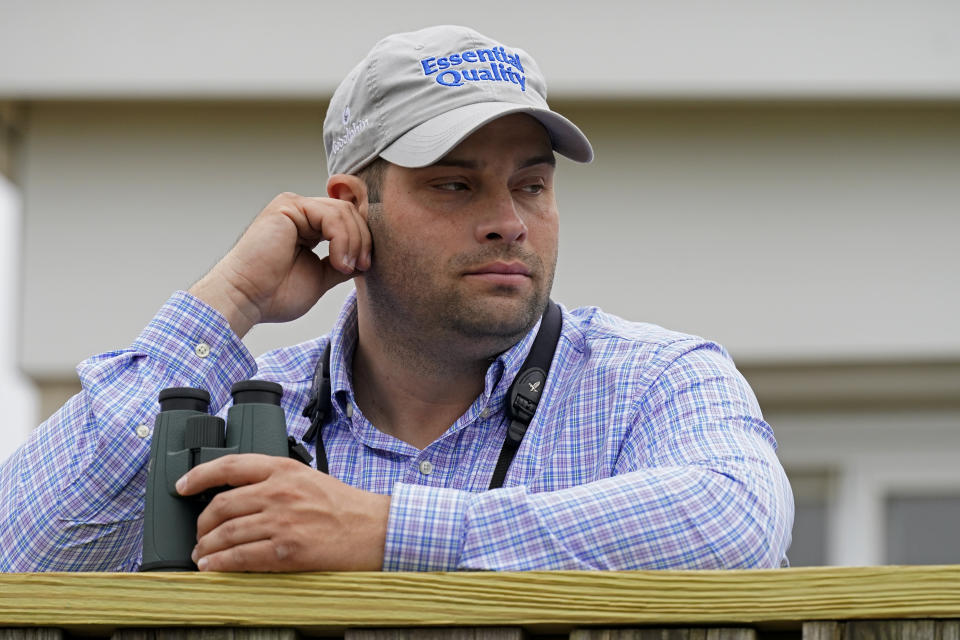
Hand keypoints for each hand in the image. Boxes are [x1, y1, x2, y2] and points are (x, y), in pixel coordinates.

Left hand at [176, 454, 389, 571]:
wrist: (374, 529)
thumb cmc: (345, 506)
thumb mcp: (308, 478)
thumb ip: (276, 481)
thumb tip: (240, 496)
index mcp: (284, 469)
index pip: (230, 465)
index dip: (199, 475)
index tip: (182, 485)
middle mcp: (279, 492)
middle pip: (221, 505)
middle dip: (201, 524)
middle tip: (199, 534)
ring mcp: (281, 521)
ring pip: (226, 533)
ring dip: (206, 547)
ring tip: (202, 555)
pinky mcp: (285, 550)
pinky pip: (240, 557)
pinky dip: (220, 564)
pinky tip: (213, 567)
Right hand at [189, 185, 371, 337]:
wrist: (245, 300)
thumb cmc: (274, 294)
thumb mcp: (321, 277)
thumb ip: (341, 262)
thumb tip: (365, 260)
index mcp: (307, 226)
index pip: (348, 220)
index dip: (363, 240)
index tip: (365, 267)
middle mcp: (300, 212)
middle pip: (349, 212)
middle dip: (362, 241)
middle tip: (361, 266)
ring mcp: (293, 206)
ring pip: (343, 212)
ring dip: (353, 242)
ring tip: (346, 267)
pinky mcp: (287, 207)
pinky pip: (330, 215)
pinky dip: (342, 239)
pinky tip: (337, 261)